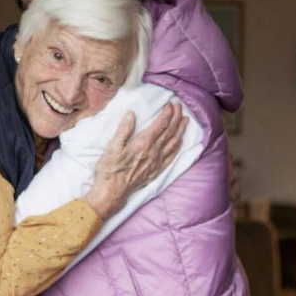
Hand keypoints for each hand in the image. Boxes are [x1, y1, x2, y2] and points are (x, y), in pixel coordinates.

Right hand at [83, 103, 187, 219]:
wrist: (112, 191)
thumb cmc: (109, 169)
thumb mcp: (112, 146)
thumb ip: (123, 129)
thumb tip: (131, 114)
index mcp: (143, 144)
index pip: (160, 125)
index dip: (167, 113)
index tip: (170, 104)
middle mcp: (154, 152)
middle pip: (169, 132)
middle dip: (176, 117)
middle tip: (180, 107)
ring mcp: (157, 162)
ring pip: (173, 143)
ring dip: (180, 130)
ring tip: (185, 120)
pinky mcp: (156, 171)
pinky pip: (171, 156)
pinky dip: (177, 147)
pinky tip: (180, 141)